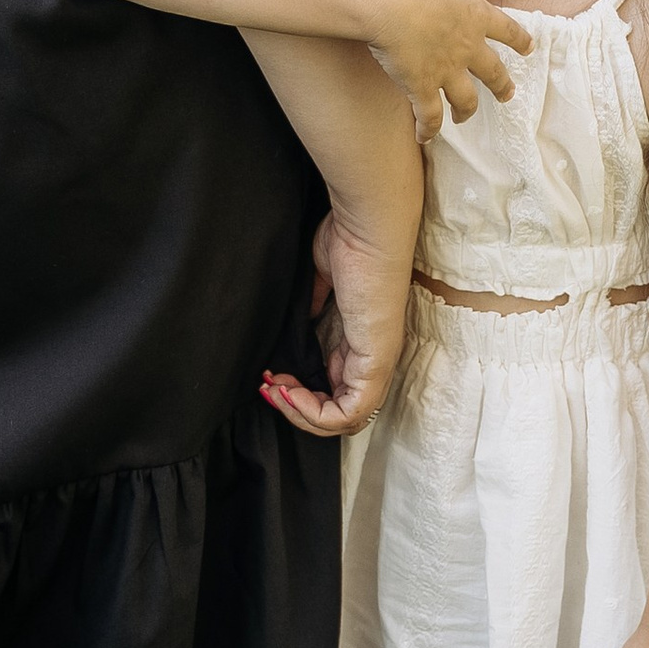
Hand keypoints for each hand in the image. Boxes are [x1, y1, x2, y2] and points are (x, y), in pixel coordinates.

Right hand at [261, 203, 411, 437]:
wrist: (367, 227)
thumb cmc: (349, 241)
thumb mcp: (324, 279)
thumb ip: (315, 305)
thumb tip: (301, 322)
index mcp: (364, 341)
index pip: (338, 390)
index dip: (302, 392)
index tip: (273, 373)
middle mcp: (374, 358)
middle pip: (341, 412)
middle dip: (297, 408)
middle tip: (270, 387)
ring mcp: (378, 363)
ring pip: (345, 420)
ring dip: (301, 413)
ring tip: (275, 390)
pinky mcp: (376, 363)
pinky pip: (348, 412)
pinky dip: (313, 412)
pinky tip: (288, 391)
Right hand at [367, 0, 528, 139]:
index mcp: (476, 15)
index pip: (507, 30)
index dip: (520, 41)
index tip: (528, 49)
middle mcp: (468, 47)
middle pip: (493, 72)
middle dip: (501, 86)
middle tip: (507, 95)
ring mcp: (447, 70)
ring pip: (466, 100)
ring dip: (465, 111)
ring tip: (463, 117)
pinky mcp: (422, 87)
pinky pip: (429, 115)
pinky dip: (428, 129)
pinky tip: (424, 137)